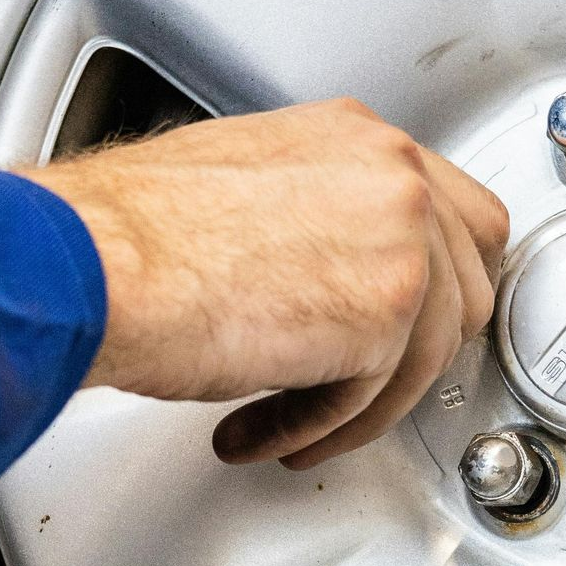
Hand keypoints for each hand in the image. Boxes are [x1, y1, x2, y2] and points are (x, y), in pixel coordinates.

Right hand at [22, 99, 507, 467]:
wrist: (96, 265)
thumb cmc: (130, 235)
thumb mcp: (241, 189)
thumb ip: (309, 219)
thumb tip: (322, 272)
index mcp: (355, 137)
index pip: (452, 209)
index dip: (436, 277)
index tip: (408, 319)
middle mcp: (391, 175)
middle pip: (470, 280)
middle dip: (419, 346)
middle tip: (368, 382)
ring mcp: (402, 239)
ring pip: (432, 350)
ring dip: (362, 402)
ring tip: (294, 422)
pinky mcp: (388, 313)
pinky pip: (380, 395)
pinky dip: (324, 427)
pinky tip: (272, 428)